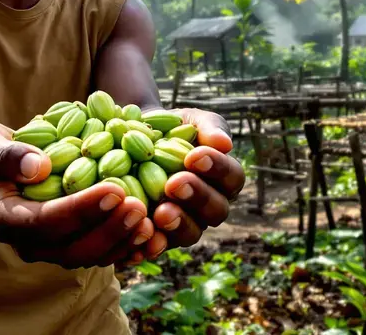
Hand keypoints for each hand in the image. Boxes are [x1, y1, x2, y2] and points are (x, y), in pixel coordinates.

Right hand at [0, 122, 155, 269]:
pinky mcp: (71, 249)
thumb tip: (38, 166)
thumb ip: (6, 154)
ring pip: (91, 257)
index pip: (46, 222)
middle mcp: (29, 245)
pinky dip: (126, 247)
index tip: (114, 189)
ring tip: (151, 218)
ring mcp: (51, 252)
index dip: (81, 210)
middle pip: (73, 249)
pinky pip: (101, 255)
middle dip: (109, 229)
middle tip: (140, 205)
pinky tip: (152, 229)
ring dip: (123, 241)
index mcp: (6, 220)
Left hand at [149, 108, 244, 252]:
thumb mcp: (190, 119)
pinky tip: (138, 235)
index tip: (194, 156)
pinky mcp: (158, 237)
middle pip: (216, 210)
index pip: (231, 177)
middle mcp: (208, 207)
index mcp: (223, 179)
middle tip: (174, 184)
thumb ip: (209, 127)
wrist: (134, 139)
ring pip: (191, 233)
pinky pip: (158, 246)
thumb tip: (225, 144)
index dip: (217, 168)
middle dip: (196, 197)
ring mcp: (185, 225)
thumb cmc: (171, 127)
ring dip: (178, 224)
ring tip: (160, 212)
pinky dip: (150, 244)